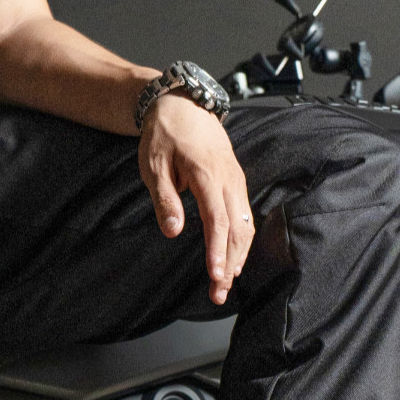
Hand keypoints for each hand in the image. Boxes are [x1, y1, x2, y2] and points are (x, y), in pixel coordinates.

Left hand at [137, 97, 253, 306]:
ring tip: (224, 284)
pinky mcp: (236, 183)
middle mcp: (229, 179)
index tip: (215, 276)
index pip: (218, 220)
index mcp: (208, 174)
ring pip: (245, 225)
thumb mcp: (153, 165)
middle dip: (229, 264)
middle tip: (218, 294)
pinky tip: (234, 260)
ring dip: (237, 257)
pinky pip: (245, 216)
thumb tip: (174, 231)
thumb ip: (165, 199)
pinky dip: (241, 242)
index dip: (218, 251)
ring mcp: (236, 181)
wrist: (182, 105)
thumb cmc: (165, 135)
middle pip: (237, 230)